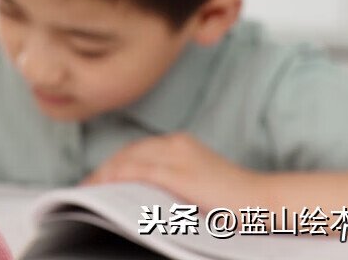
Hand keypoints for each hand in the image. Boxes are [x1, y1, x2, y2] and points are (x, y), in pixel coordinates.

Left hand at [82, 132, 262, 211]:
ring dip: (105, 175)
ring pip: (130, 159)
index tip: (95, 181)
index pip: (136, 151)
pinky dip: (120, 176)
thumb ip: (171, 184)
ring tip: (88, 191)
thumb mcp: (196, 185)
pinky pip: (141, 171)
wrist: (262, 203)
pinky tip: (105, 186)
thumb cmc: (232, 202)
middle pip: (128, 152)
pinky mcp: (181, 173)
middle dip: (104, 170)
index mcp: (180, 144)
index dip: (113, 165)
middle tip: (85, 188)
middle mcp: (176, 144)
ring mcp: (178, 156)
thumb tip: (142, 195)